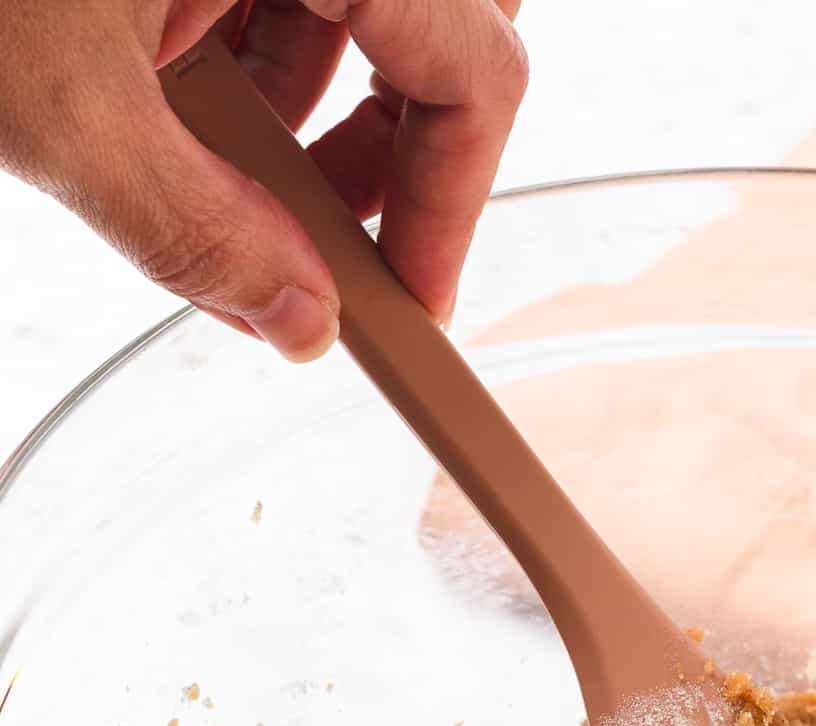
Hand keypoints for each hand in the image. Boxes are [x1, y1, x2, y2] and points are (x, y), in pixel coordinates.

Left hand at [0, 0, 527, 355]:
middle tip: (325, 233)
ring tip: (214, 166)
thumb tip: (299, 322)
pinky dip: (244, 37)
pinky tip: (166, 83)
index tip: (408, 299)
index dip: (452, 201)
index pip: (476, 66)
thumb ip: (193, 229)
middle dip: (393, 142)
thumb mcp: (57, 104)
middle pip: (444, 20)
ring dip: (309, 99)